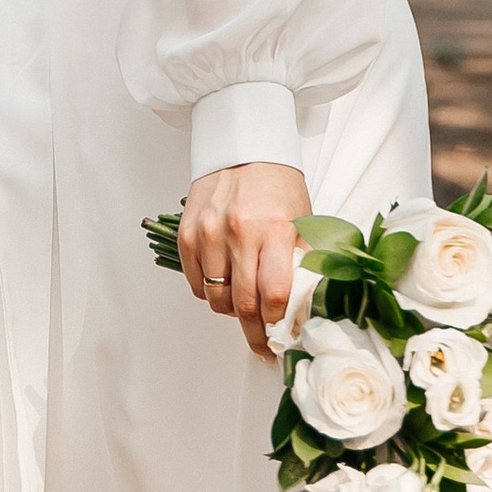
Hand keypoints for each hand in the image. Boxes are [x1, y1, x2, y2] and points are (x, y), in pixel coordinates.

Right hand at [178, 161, 307, 360]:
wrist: (241, 148)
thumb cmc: (276, 184)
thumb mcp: (301, 220)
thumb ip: (302, 263)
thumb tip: (304, 307)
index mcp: (274, 229)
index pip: (273, 294)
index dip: (277, 324)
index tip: (281, 337)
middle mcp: (238, 232)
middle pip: (242, 304)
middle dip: (254, 332)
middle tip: (262, 343)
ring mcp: (209, 234)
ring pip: (216, 298)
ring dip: (230, 311)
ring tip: (243, 308)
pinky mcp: (188, 234)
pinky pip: (195, 282)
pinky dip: (209, 292)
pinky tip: (223, 285)